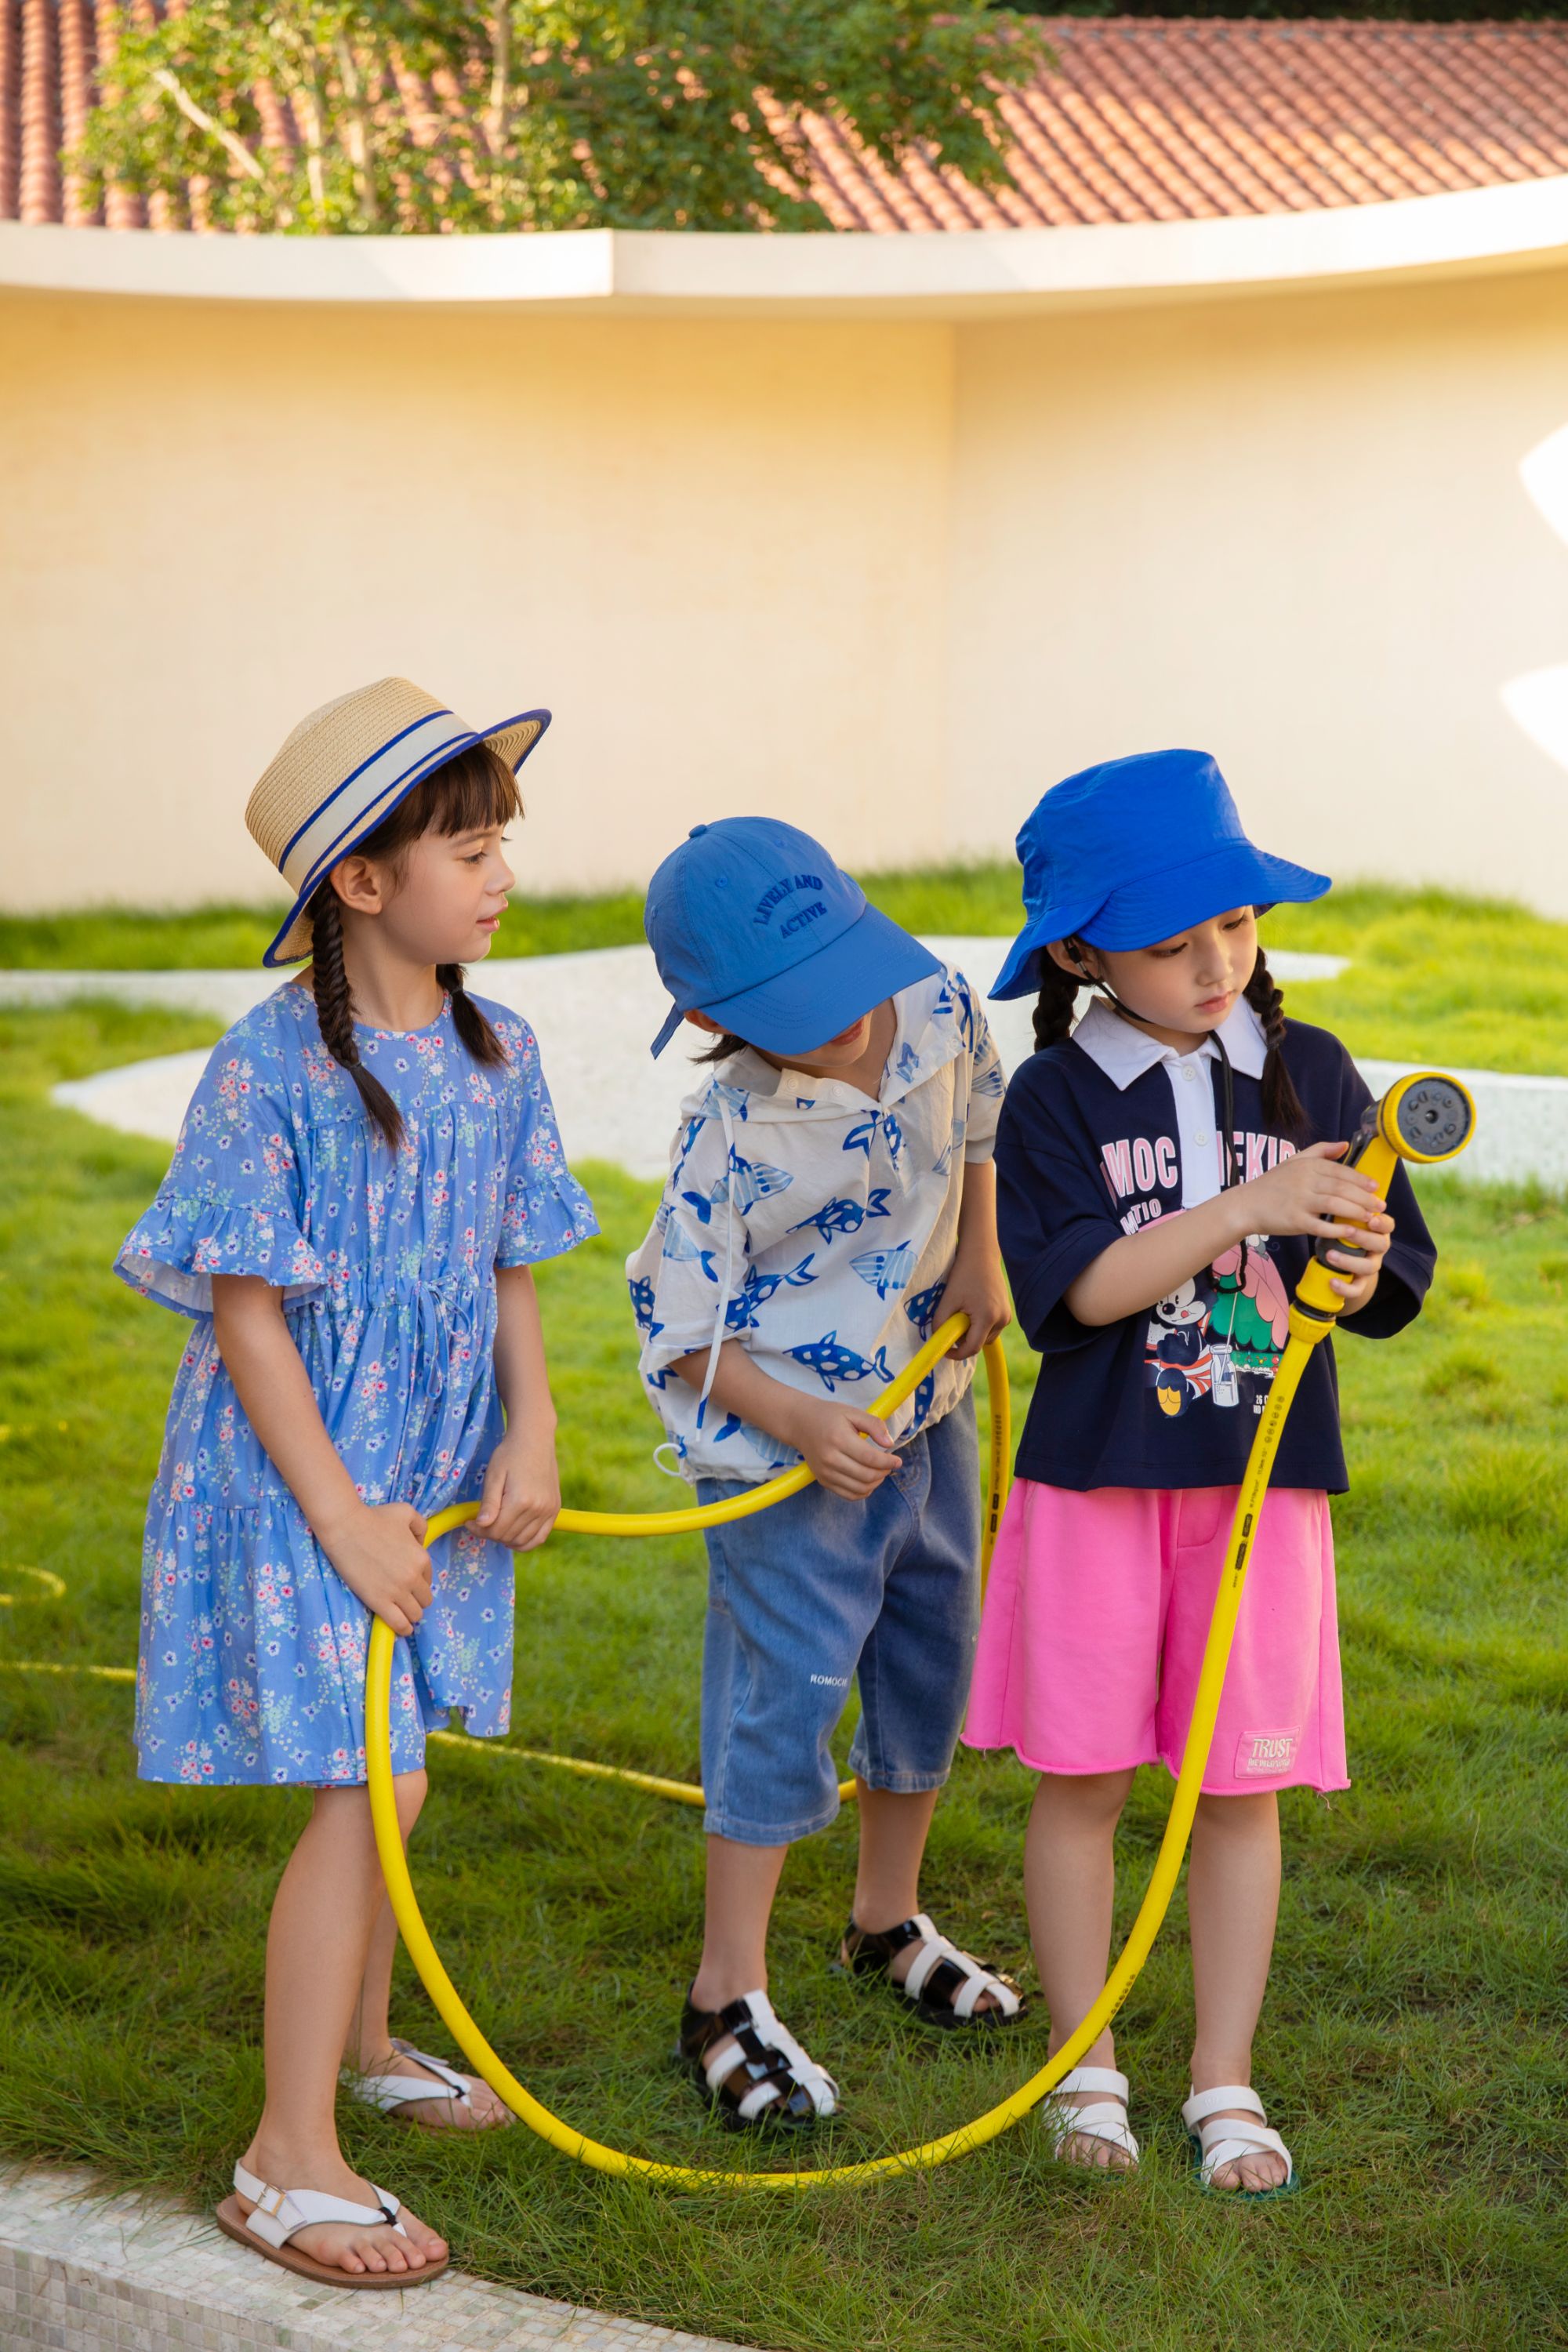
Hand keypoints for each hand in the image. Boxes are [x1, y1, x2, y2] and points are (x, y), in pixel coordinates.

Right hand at [319, 1501, 431, 1636]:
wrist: (346, 1527)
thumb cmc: (374, 1517)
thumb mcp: (406, 1513)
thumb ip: (420, 1526)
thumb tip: (421, 1543)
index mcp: (422, 1557)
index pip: (428, 1579)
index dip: (419, 1581)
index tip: (408, 1582)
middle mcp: (413, 1577)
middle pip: (425, 1600)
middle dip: (417, 1599)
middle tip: (405, 1597)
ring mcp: (397, 1591)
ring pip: (415, 1614)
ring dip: (411, 1614)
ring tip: (403, 1612)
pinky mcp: (379, 1601)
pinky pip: (399, 1624)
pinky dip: (403, 1628)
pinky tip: (403, 1628)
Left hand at [476, 1423, 560, 1551]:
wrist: (535, 1439)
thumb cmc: (510, 1454)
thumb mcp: (494, 1476)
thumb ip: (489, 1503)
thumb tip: (481, 1525)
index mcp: (521, 1500)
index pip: (495, 1530)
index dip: (478, 1530)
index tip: (469, 1521)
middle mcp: (538, 1509)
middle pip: (507, 1537)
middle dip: (490, 1533)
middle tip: (481, 1522)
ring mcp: (549, 1510)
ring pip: (523, 1541)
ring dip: (506, 1539)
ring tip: (496, 1526)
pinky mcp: (555, 1509)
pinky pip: (540, 1537)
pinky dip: (525, 1542)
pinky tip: (513, 1535)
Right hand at [785, 1396, 901, 1499]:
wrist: (800, 1424)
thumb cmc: (829, 1416)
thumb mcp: (853, 1412)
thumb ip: (874, 1425)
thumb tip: (889, 1444)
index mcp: (839, 1439)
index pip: (870, 1459)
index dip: (888, 1462)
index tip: (898, 1460)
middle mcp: (830, 1459)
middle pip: (867, 1476)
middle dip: (884, 1472)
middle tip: (889, 1465)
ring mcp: (825, 1472)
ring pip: (860, 1489)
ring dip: (876, 1483)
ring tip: (880, 1472)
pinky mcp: (823, 1481)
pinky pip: (849, 1495)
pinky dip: (864, 1492)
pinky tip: (869, 1481)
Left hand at [940, 1253, 1012, 1360]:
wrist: (981, 1256)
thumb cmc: (963, 1275)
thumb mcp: (947, 1300)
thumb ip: (940, 1323)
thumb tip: (938, 1340)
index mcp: (988, 1317)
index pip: (972, 1348)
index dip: (957, 1354)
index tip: (945, 1350)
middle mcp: (1002, 1319)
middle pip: (979, 1343)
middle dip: (963, 1339)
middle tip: (952, 1322)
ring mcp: (1006, 1316)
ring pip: (985, 1337)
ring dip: (972, 1333)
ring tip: (962, 1312)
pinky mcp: (1006, 1313)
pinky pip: (990, 1329)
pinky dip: (979, 1326)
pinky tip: (972, 1309)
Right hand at [1238, 1141, 1389, 1245]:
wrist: (1245, 1205)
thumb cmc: (1272, 1184)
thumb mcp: (1295, 1161)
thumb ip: (1321, 1151)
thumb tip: (1345, 1144)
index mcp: (1307, 1166)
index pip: (1341, 1171)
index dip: (1361, 1180)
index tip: (1376, 1187)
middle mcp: (1304, 1181)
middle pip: (1341, 1188)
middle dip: (1365, 1198)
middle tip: (1380, 1206)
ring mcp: (1299, 1201)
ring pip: (1335, 1205)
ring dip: (1356, 1212)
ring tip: (1371, 1218)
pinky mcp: (1294, 1221)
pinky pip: (1320, 1225)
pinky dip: (1337, 1229)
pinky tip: (1350, 1231)